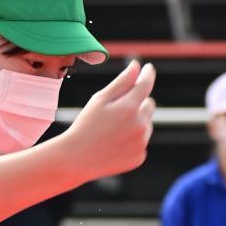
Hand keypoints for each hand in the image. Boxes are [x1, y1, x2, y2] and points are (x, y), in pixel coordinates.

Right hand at [62, 59, 155, 181]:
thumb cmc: (85, 126)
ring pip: (146, 124)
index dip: (147, 74)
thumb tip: (137, 66)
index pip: (146, 84)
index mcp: (129, 107)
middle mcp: (140, 125)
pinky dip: (132, 141)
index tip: (148, 68)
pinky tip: (114, 145)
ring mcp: (141, 143)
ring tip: (112, 131)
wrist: (76, 159)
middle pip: (149, 105)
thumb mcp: (100, 100)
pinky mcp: (139, 157)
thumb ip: (122, 82)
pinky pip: (141, 142)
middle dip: (137, 103)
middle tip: (116, 111)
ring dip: (135, 123)